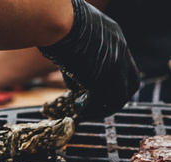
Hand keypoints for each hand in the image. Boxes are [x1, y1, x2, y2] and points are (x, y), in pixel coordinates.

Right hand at [38, 0, 138, 118]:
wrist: (59, 23)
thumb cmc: (60, 24)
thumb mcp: (78, 39)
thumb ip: (80, 60)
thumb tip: (74, 83)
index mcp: (117, 39)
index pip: (125, 66)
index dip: (115, 81)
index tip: (101, 88)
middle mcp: (120, 54)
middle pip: (130, 85)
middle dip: (116, 98)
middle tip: (98, 106)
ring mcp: (112, 68)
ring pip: (116, 98)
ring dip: (101, 108)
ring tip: (84, 109)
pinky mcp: (99, 81)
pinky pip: (97, 103)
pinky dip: (88, 109)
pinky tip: (76, 108)